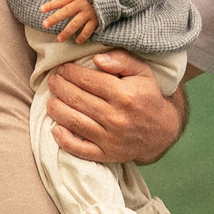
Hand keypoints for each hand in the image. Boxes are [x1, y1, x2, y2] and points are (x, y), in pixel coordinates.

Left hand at [40, 0, 98, 42]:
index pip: (60, 0)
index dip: (51, 5)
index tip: (41, 9)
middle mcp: (80, 4)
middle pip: (65, 12)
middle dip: (54, 19)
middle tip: (45, 25)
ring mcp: (88, 13)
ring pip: (75, 24)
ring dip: (67, 32)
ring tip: (59, 39)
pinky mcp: (96, 19)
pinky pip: (89, 29)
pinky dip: (83, 36)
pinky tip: (77, 41)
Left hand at [46, 50, 183, 163]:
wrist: (162, 131)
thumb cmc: (148, 97)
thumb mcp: (142, 72)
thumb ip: (122, 60)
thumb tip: (96, 59)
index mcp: (124, 94)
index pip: (88, 80)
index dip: (70, 72)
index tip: (62, 68)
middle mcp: (116, 117)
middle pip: (77, 99)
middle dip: (59, 87)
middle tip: (53, 80)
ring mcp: (111, 138)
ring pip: (74, 122)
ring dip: (56, 109)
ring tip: (50, 100)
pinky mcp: (107, 154)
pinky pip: (80, 150)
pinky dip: (64, 140)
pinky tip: (55, 128)